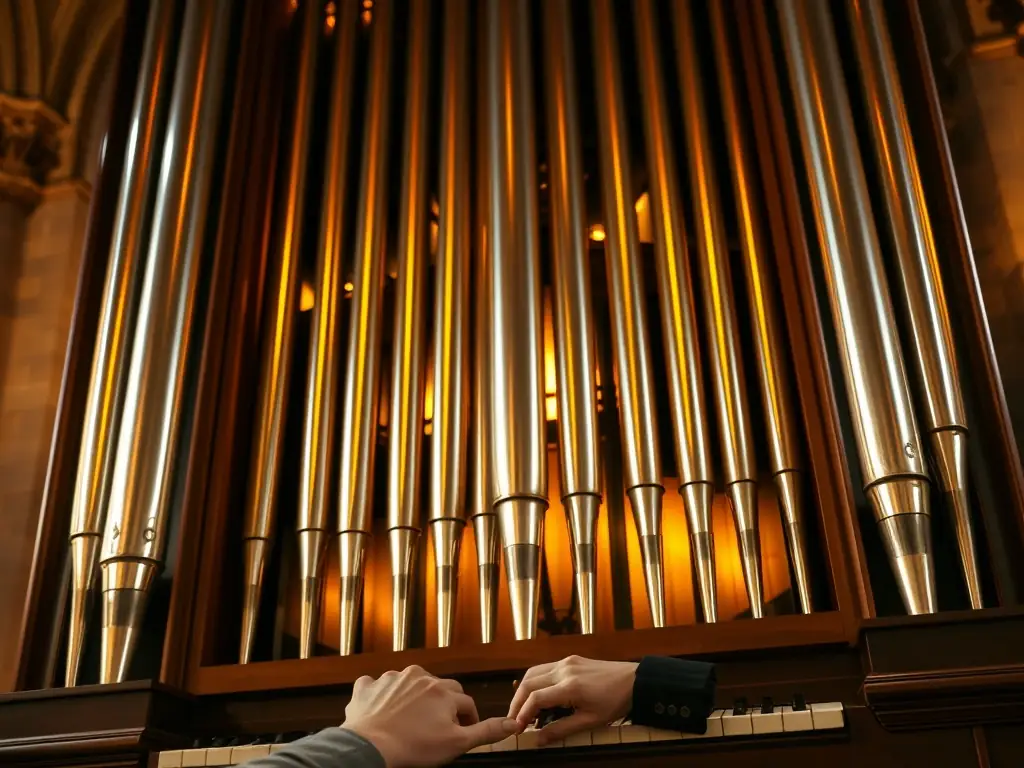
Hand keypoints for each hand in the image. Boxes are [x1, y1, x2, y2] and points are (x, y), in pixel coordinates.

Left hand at [342, 665, 519, 766]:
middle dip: (443, 704)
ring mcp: (392, 679)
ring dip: (413, 696)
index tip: (462, 730)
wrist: (369, 748)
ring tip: (409, 720)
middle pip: (440, 688)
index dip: (466, 718)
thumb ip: (485, 731)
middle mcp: (419, 677)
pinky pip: (378, 685)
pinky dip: (381, 694)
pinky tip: (382, 710)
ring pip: (410, 683)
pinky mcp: (369, 686)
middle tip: (438, 726)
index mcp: (442, 691)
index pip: (465, 702)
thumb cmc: (412, 747)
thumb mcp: (456, 744)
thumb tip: (512, 724)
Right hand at [508, 656, 637, 743]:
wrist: (634, 681)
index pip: (536, 698)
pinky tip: (537, 695)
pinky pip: (544, 668)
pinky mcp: (570, 659)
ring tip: (522, 709)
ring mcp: (566, 662)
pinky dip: (535, 682)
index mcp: (570, 686)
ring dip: (523, 690)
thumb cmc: (614, 703)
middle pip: (529, 682)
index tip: (516, 728)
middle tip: (513, 720)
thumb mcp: (590, 721)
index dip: (522, 713)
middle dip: (517, 702)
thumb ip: (562, 730)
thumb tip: (538, 739)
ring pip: (533, 672)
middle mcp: (564, 669)